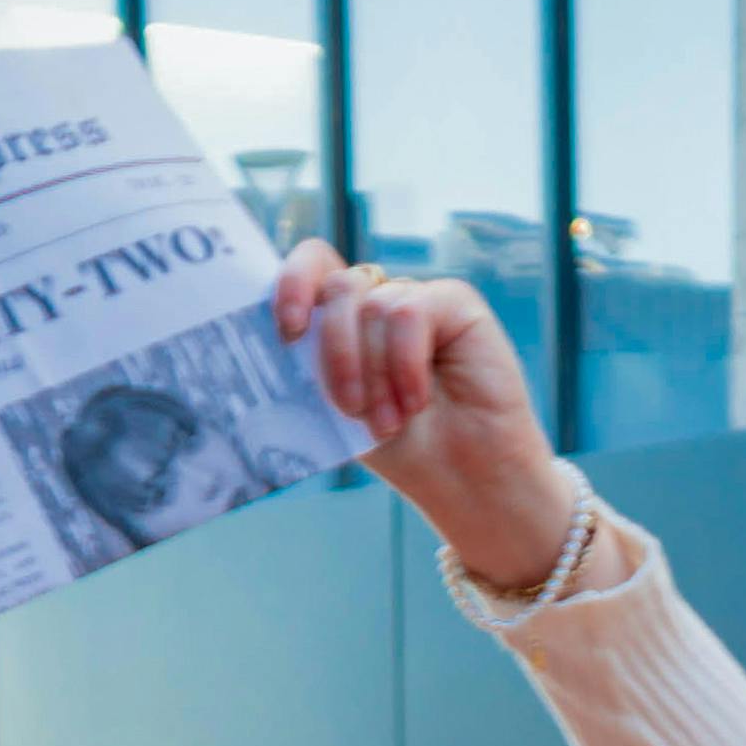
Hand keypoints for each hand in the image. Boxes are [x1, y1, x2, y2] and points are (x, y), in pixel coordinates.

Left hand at [272, 244, 590, 597]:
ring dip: (374, 372)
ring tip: (390, 422)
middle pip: (336, 287)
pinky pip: (410, 311)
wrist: (464, 477)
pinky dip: (405, 363)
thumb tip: (281, 338)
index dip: (291, 284)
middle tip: (350, 406)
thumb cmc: (403, 448)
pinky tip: (416, 401)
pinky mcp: (454, 302)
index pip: (311, 268)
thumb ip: (314, 366)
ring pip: (371, 303)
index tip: (288, 334)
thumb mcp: (342, 409)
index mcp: (344, 318)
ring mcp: (415, 298)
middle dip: (335, 352)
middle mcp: (378, 299)